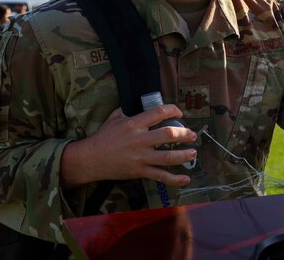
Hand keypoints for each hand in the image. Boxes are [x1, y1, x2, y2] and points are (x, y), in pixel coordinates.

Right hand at [61, 105, 196, 188]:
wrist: (90, 159)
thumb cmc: (103, 137)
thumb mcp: (115, 118)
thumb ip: (129, 110)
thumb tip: (141, 104)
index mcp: (134, 124)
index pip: (159, 112)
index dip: (173, 111)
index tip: (179, 114)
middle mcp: (140, 140)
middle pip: (168, 134)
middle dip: (184, 134)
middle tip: (192, 135)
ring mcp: (141, 157)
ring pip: (168, 157)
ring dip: (184, 155)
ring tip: (193, 152)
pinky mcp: (140, 171)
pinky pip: (160, 176)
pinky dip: (175, 179)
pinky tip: (186, 179)